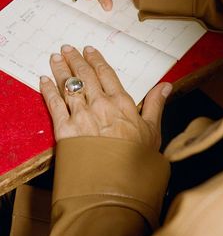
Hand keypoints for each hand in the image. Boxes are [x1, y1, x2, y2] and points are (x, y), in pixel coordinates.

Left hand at [40, 45, 171, 149]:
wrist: (117, 187)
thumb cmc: (136, 161)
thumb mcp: (153, 131)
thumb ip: (156, 105)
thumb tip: (166, 86)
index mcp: (121, 103)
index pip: (106, 74)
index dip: (96, 60)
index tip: (89, 50)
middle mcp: (100, 104)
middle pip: (85, 75)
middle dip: (75, 59)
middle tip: (68, 48)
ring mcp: (82, 116)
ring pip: (69, 85)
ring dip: (61, 69)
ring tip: (56, 57)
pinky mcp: (65, 129)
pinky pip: (55, 104)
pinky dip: (48, 90)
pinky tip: (43, 80)